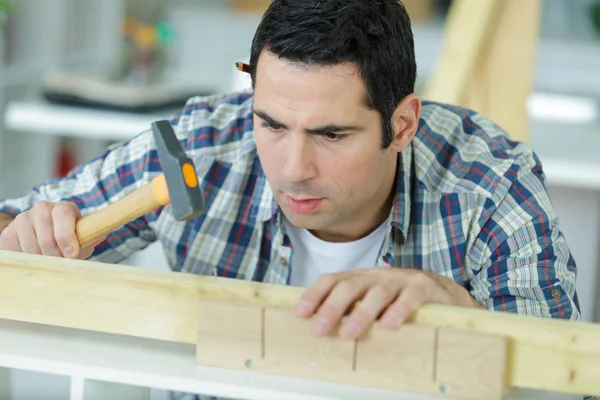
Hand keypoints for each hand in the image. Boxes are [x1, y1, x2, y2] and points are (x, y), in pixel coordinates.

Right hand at [0, 200, 104, 258]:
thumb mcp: (84, 238)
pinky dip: (28, 259)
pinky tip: (36, 257)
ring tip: (50, 260)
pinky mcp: (9, 232)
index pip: (63, 215)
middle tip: (61, 262)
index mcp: (64, 208)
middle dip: (56, 255)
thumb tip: (98, 234)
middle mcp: (42, 208)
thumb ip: (92, 237)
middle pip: (46, 237)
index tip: (72, 254)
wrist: (45, 238)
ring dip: (42, 259)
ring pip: (31, 246)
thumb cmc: (70, 239)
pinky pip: (16, 251)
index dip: (67, 236)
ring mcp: (23, 218)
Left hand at [293, 268, 479, 339]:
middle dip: (331, 307)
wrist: (441, 291)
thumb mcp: (370, 301)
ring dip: (361, 314)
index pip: (331, 280)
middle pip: (349, 286)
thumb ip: (348, 309)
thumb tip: (316, 327)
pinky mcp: (422, 286)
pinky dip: (399, 311)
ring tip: (349, 333)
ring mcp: (398, 279)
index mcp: (358, 278)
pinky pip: (409, 298)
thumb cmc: (397, 299)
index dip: (313, 295)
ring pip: (376, 293)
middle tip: (319, 329)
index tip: (299, 313)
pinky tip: (390, 325)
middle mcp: (375, 275)